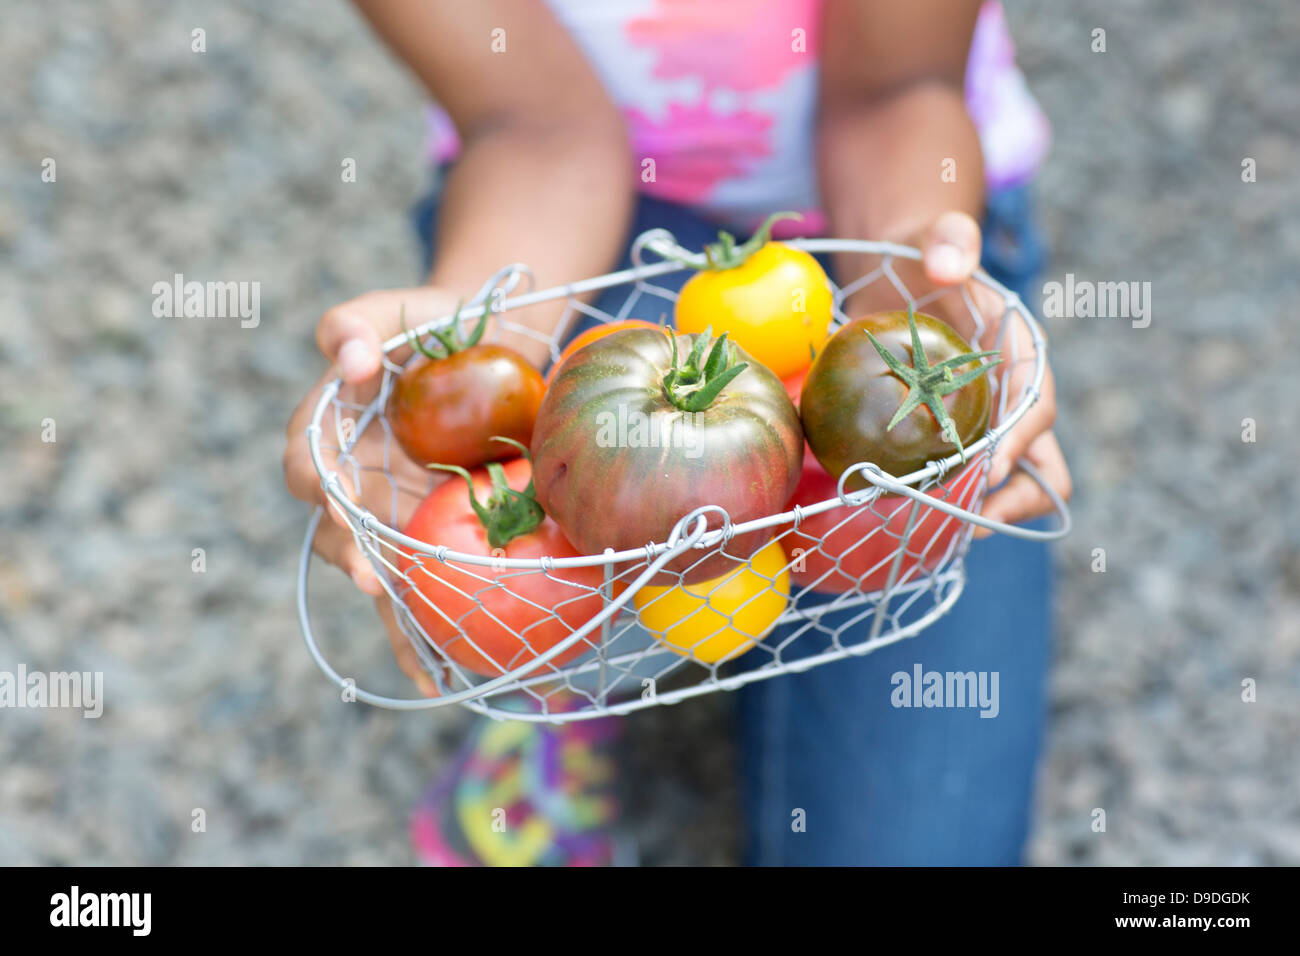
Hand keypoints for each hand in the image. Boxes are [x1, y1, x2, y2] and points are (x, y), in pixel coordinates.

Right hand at [284, 286, 466, 696]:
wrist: (495, 350)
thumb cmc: (437, 326)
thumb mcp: (401, 310)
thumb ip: (360, 321)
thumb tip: (347, 355)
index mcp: (333, 425)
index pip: (306, 455)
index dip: (313, 479)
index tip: (333, 497)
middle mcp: (355, 477)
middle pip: (334, 525)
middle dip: (350, 554)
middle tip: (374, 577)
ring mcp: (393, 513)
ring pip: (376, 569)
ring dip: (392, 609)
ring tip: (416, 650)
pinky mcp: (433, 537)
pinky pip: (423, 591)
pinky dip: (426, 633)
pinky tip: (446, 673)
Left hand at [857, 211, 1071, 534]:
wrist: (909, 271)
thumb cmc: (931, 254)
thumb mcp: (940, 239)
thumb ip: (951, 242)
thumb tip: (948, 264)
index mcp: (1025, 353)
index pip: (1036, 406)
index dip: (1020, 443)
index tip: (986, 472)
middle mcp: (1018, 397)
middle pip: (1042, 465)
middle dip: (1014, 500)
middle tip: (970, 524)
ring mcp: (993, 423)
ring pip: (1011, 485)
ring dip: (985, 513)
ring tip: (940, 533)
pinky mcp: (961, 438)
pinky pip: (965, 481)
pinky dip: (949, 503)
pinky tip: (909, 518)